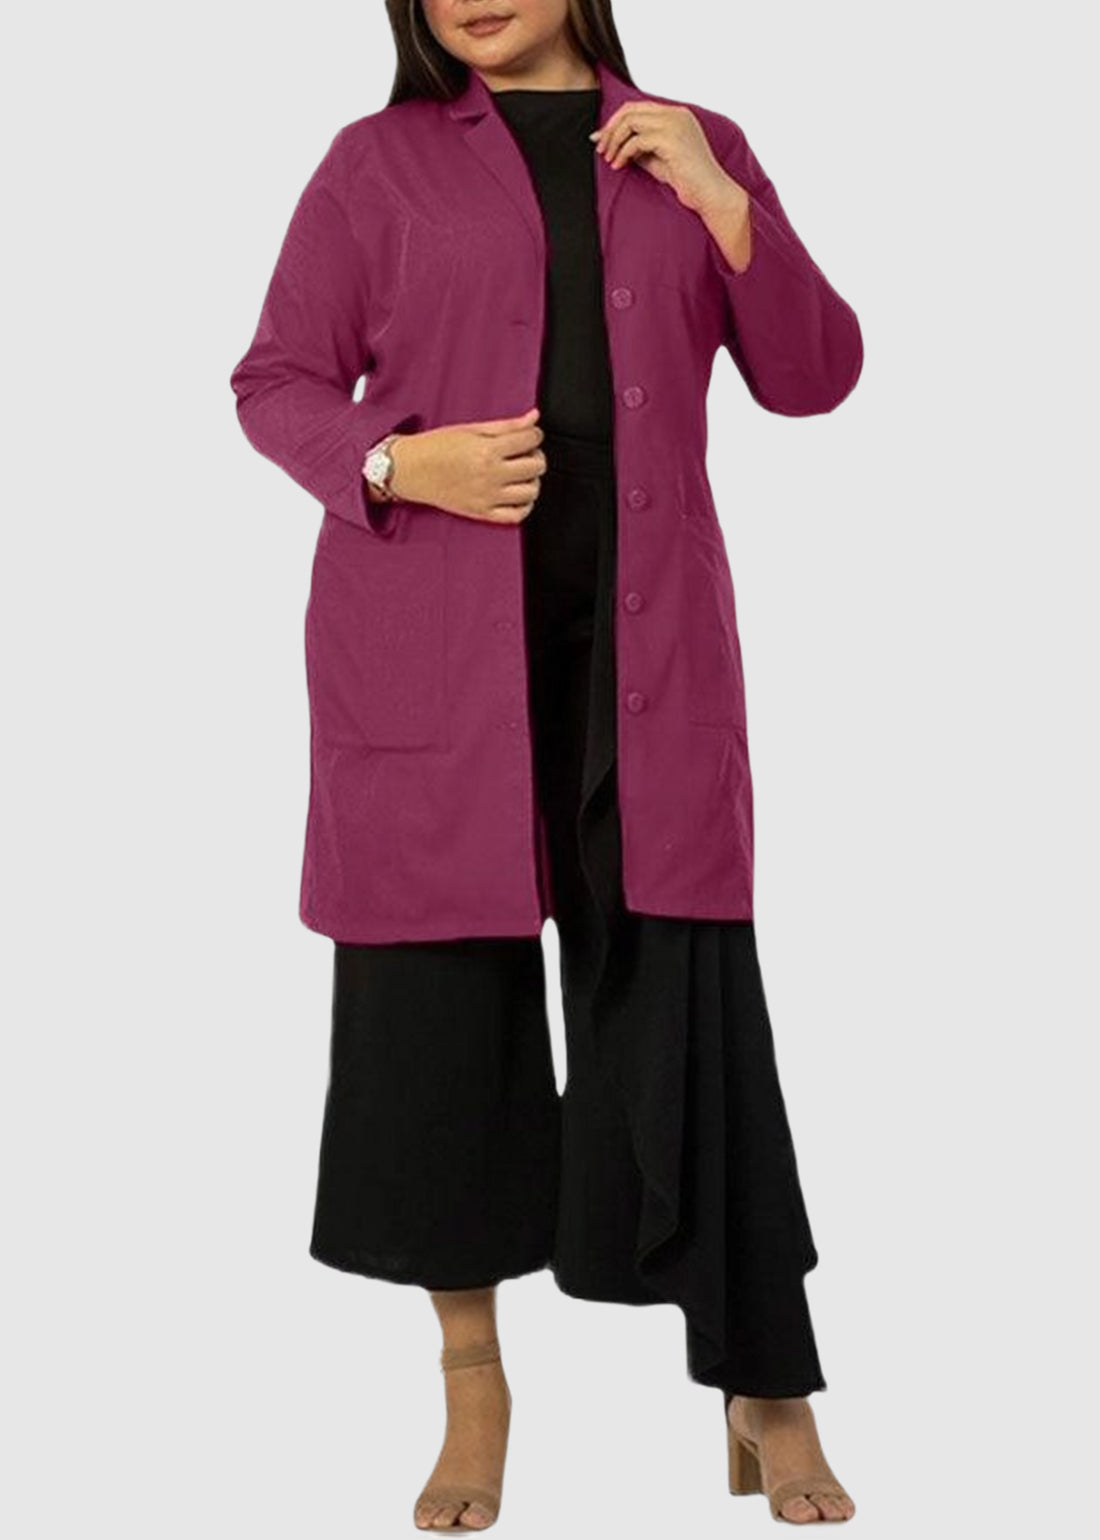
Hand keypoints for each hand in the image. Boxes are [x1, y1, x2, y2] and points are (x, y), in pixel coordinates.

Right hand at [387, 409, 546, 523]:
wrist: (410, 469)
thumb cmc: (436, 447)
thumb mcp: (471, 429)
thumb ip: (507, 425)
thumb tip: (533, 417)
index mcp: (487, 450)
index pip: (531, 440)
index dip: (535, 435)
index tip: (529, 435)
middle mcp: (490, 475)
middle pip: (536, 466)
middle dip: (536, 456)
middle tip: (525, 453)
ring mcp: (487, 497)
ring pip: (531, 492)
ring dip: (532, 481)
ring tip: (521, 474)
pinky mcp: (481, 513)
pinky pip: (516, 516)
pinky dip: (524, 506)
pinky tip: (518, 495)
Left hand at [590, 101, 742, 217]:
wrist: (709, 193)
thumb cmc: (686, 179)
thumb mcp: (657, 158)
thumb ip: (638, 146)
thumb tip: (610, 142)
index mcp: (675, 114)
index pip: (637, 107)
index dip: (615, 121)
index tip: (602, 139)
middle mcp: (676, 114)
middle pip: (631, 110)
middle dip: (610, 129)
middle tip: (600, 148)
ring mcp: (674, 124)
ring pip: (631, 122)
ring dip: (614, 140)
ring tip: (609, 159)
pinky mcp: (671, 139)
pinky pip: (636, 141)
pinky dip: (623, 153)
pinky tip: (619, 166)